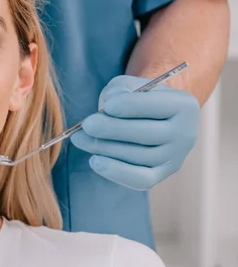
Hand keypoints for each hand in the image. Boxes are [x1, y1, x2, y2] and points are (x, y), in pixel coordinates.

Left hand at [70, 75, 199, 190]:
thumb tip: (108, 107)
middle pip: (148, 135)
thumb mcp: (130, 86)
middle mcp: (186, 133)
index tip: (108, 106)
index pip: (158, 107)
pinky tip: (95, 161)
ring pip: (140, 157)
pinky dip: (116, 172)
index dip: (131, 106)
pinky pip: (141, 180)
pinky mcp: (162, 174)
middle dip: (113, 129)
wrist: (150, 117)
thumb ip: (120, 90)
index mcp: (184, 105)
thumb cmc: (137, 99)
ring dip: (106, 148)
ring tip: (80, 139)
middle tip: (87, 125)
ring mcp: (175, 157)